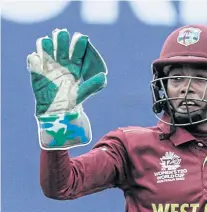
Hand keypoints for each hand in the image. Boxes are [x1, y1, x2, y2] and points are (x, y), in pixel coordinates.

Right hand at [27, 28, 106, 149]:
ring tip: (48, 42)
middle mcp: (62, 63)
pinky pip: (33, 60)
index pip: (78, 50)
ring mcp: (49, 65)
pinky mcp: (36, 71)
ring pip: (46, 48)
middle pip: (62, 45)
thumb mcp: (82, 93)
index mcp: (75, 66)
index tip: (82, 38)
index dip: (79, 43)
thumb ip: (93, 85)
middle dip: (61, 38)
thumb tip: (104, 77)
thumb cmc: (72, 102)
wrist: (56, 112)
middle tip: (62, 33)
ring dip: (46, 44)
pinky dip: (34, 58)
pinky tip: (37, 59)